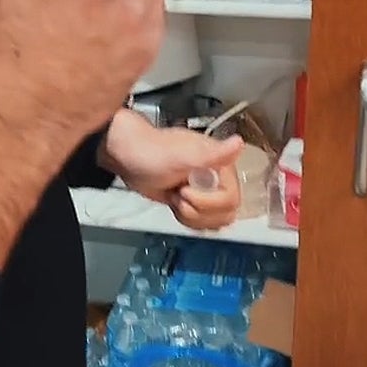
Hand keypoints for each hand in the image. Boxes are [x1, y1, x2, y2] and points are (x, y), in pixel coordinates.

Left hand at [104, 109, 244, 230]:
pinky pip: (203, 223)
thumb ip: (213, 154)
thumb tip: (239, 143)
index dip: (206, 201)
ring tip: (175, 197)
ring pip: (215, 221)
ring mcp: (207, 193)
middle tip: (178, 195)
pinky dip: (187, 220)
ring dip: (191, 216)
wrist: (128, 157)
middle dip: (197, 211)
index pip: (231, 199)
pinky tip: (175, 204)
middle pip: (225, 213)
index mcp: (222, 167)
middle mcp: (219, 180)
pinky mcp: (195, 203)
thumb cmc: (152, 153)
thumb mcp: (183, 155)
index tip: (184, 190)